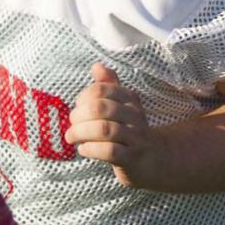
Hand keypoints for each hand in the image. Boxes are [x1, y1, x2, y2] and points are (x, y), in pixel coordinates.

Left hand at [65, 63, 167, 188]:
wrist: (153, 159)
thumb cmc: (128, 129)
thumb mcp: (120, 105)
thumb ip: (107, 86)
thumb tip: (96, 66)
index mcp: (129, 99)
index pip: (101, 90)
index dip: (83, 98)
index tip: (77, 108)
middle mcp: (135, 116)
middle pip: (100, 109)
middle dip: (78, 116)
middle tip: (71, 125)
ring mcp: (135, 138)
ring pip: (104, 130)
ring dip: (81, 133)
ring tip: (71, 137)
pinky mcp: (132, 158)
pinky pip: (109, 151)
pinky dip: (90, 149)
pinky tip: (83, 149)